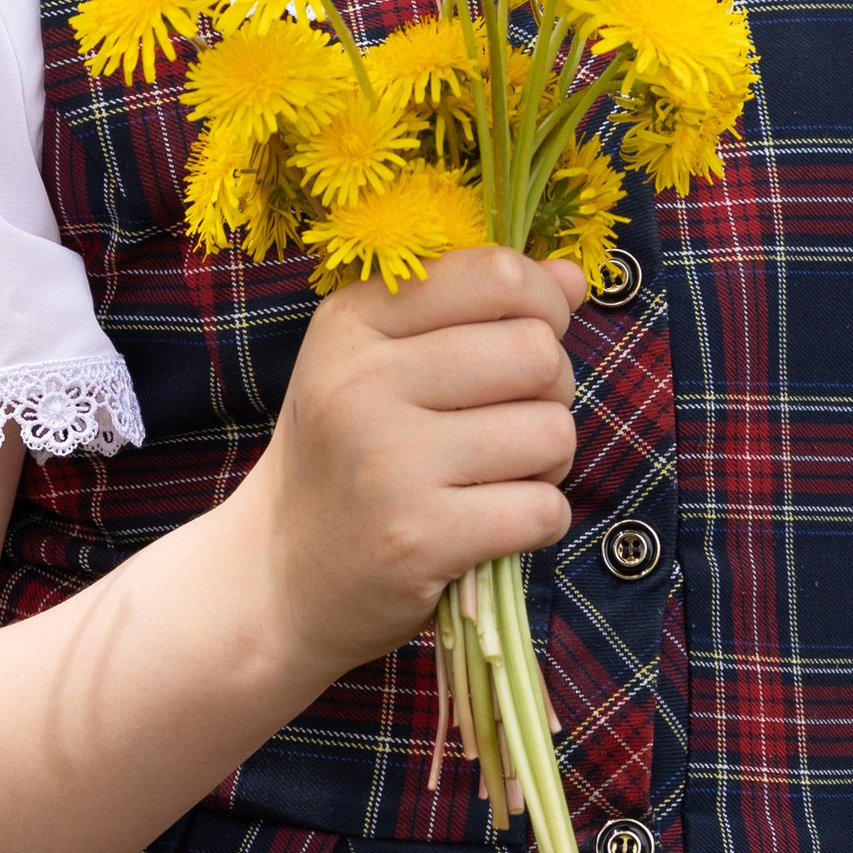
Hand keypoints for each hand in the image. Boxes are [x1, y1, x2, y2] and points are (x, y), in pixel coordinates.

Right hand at [241, 245, 581, 689]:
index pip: (494, 276)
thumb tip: (572, 276)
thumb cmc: (350, 456)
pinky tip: (492, 525)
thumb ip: (477, 308)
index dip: (543, 303)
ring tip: (497, 477)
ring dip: (548, 462)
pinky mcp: (418, 538)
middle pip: (536, 353)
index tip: (531, 335)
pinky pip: (544, 509)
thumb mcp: (382, 361)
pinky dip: (540, 521)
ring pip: (552, 431)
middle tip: (510, 422)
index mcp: (351, 322)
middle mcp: (361, 383)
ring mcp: (388, 462)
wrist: (280, 577)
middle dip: (551, 390)